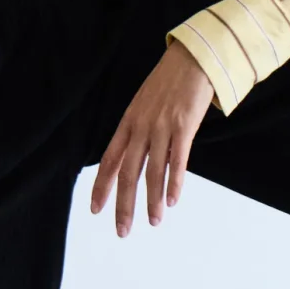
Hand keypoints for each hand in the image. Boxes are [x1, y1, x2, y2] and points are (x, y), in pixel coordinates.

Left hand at [91, 41, 214, 237]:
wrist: (193, 57)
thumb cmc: (170, 82)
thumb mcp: (145, 104)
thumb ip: (139, 130)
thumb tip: (136, 156)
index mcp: (128, 122)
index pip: (108, 160)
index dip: (101, 187)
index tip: (95, 209)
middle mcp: (140, 127)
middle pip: (127, 173)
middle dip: (123, 205)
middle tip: (122, 230)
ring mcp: (161, 127)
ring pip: (152, 172)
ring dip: (151, 201)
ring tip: (152, 222)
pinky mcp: (184, 126)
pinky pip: (176, 160)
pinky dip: (173, 183)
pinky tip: (171, 201)